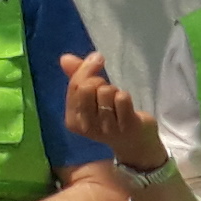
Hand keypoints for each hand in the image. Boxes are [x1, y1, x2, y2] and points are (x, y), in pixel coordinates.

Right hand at [59, 50, 165, 172]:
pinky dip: (125, 96)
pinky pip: (122, 99)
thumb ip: (77, 77)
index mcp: (72, 120)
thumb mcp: (91, 97)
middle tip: (107, 89)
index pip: (75, 86)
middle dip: (100, 81)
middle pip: (87, 87)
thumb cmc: (111, 116)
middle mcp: (87, 126)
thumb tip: (65, 58)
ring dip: (114, 90)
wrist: (135, 143)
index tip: (97, 60)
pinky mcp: (127, 126)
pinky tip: (127, 106)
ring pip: (106, 92)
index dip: (86, 69)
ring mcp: (107, 128)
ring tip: (117, 100)